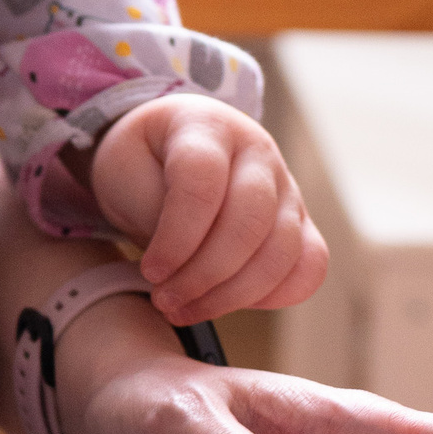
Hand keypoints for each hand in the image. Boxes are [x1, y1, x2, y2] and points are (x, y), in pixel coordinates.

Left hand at [88, 93, 326, 326]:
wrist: (163, 153)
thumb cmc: (139, 161)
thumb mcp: (124, 170)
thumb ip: (154, 210)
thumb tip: (182, 265)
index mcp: (207, 125)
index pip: (202, 182)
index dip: (177, 236)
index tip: (150, 272)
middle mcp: (257, 151)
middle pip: (250, 221)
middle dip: (205, 274)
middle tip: (165, 299)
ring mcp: (285, 187)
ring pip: (283, 250)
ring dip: (233, 294)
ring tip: (185, 309)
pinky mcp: (298, 222)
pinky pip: (308, 267)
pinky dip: (272, 296)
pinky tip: (227, 303)